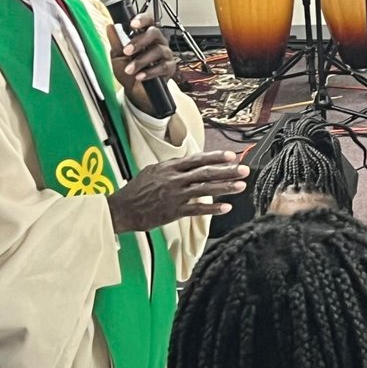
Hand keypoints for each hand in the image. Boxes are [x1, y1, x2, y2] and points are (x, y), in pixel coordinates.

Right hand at [108, 151, 247, 232]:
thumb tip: (188, 163)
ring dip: (225, 188)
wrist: (123, 208)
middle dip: (227, 171)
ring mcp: (175, 196)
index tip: (231, 156)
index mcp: (169, 167)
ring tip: (240, 186)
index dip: (215, 157)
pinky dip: (212, 209)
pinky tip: (226, 208)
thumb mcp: (153, 171)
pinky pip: (197, 210)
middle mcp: (174, 179)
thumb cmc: (137, 189)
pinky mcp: (174, 212)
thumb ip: (172, 167)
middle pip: (205, 173)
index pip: (197, 160)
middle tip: (244, 170)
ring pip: (204, 190)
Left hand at [109, 15, 177, 113]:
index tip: (132, 24)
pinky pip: (163, 67)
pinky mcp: (170, 68)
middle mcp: (157, 42)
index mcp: (145, 35)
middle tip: (127, 51)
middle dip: (139, 41)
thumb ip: (116, 42)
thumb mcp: (117, 57)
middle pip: (154, 33)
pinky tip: (140, 76)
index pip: (148, 21)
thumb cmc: (127, 71)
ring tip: (130, 70)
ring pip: (158, 51)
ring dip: (141, 61)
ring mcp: (165, 54)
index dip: (142, 20)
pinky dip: (149, 72)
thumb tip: (110, 27)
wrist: (134, 91)